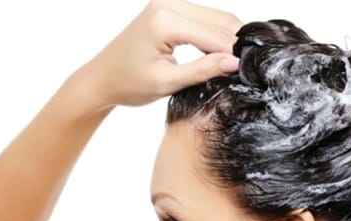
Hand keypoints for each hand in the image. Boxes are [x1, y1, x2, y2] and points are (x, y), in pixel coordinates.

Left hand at [72, 0, 241, 111]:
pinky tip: (219, 56)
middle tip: (245, 71)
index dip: (234, 55)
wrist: (103, 78)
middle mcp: (168, 4)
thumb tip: (235, 63)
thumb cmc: (128, 83)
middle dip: (234, 45)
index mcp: (165, 21)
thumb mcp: (168, 82)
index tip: (247, 74)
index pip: (215, 35)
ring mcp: (169, 3)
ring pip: (216, 18)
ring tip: (232, 66)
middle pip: (220, 21)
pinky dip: (216, 36)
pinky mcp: (170, 8)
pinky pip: (204, 19)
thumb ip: (203, 71)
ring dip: (228, 40)